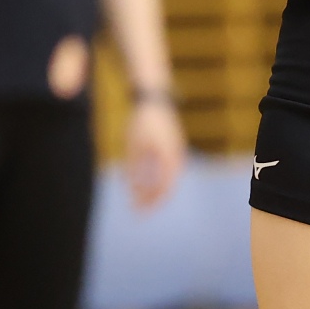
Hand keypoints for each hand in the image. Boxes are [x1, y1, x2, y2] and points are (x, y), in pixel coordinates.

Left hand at [124, 96, 186, 211]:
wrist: (152, 95)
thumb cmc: (140, 120)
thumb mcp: (133, 146)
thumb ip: (134, 169)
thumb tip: (132, 191)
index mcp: (169, 157)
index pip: (163, 188)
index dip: (150, 202)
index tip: (137, 212)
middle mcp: (177, 156)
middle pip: (167, 185)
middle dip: (152, 199)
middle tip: (137, 209)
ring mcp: (176, 150)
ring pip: (166, 178)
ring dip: (152, 188)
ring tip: (137, 197)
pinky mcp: (172, 145)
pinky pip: (166, 168)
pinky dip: (154, 177)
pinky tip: (141, 181)